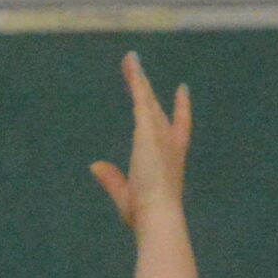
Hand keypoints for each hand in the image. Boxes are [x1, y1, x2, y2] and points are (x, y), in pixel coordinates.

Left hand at [89, 53, 192, 233]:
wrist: (159, 217)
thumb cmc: (148, 216)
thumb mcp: (126, 196)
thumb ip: (112, 179)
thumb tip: (95, 166)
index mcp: (171, 160)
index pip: (179, 128)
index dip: (181, 109)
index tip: (182, 91)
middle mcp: (169, 142)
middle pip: (157, 108)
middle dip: (147, 90)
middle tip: (139, 70)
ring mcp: (159, 135)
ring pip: (147, 99)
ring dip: (137, 79)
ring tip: (129, 60)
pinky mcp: (147, 131)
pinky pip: (140, 99)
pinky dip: (136, 81)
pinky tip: (131, 66)